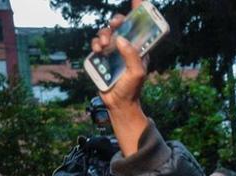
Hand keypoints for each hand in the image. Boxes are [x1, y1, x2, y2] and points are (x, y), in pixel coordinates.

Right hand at [90, 0, 149, 156]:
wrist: (118, 103)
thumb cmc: (132, 89)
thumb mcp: (137, 73)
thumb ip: (132, 56)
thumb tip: (121, 40)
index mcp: (139, 48)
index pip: (140, 26)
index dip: (139, 11)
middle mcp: (126, 46)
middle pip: (120, 25)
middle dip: (117, 21)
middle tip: (115, 25)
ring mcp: (113, 51)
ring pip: (107, 32)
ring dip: (104, 34)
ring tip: (104, 45)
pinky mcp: (101, 56)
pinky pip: (96, 43)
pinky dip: (95, 43)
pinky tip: (98, 50)